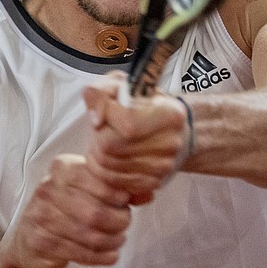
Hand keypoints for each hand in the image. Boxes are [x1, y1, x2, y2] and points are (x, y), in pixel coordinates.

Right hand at [0, 153, 131, 267]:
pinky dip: (101, 256)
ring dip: (112, 241)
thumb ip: (116, 188)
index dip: (118, 195)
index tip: (125, 203)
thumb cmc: (63, 208)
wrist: (30, 236)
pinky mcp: (41, 240)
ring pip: (90, 235)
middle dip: (119, 222)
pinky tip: (109, 254)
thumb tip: (146, 192)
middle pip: (96, 212)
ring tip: (118, 239)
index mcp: (62, 168)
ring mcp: (41, 215)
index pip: (98, 180)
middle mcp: (48, 188)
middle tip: (124, 224)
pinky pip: (80, 252)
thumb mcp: (87, 188)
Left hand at [83, 71, 189, 202]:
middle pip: (111, 149)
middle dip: (96, 139)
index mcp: (168, 114)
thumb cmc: (142, 103)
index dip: (107, 117)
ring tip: (105, 142)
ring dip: (98, 155)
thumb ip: (100, 92)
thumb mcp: (119, 84)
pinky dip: (106, 172)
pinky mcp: (154, 183)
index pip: (127, 123)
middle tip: (101, 130)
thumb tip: (96, 119)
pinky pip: (116, 183)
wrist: (170, 126)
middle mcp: (170, 142)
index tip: (105, 113)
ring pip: (109, 168)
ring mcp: (163, 166)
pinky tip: (111, 157)